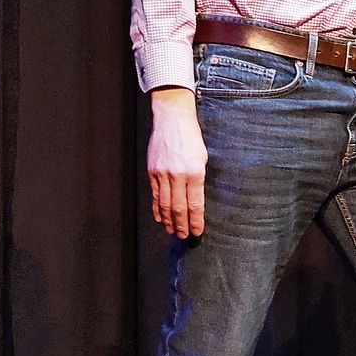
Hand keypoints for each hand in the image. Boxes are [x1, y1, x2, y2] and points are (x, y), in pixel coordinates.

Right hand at [147, 88, 207, 237]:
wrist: (172, 119)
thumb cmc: (192, 137)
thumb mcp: (204, 157)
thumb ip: (199, 179)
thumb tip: (196, 200)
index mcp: (194, 172)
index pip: (195, 204)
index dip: (196, 220)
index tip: (197, 232)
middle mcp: (177, 175)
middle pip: (178, 207)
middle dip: (181, 224)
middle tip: (184, 237)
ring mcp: (162, 174)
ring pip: (164, 203)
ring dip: (169, 220)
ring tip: (173, 231)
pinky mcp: (152, 171)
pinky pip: (154, 194)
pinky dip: (157, 208)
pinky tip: (160, 217)